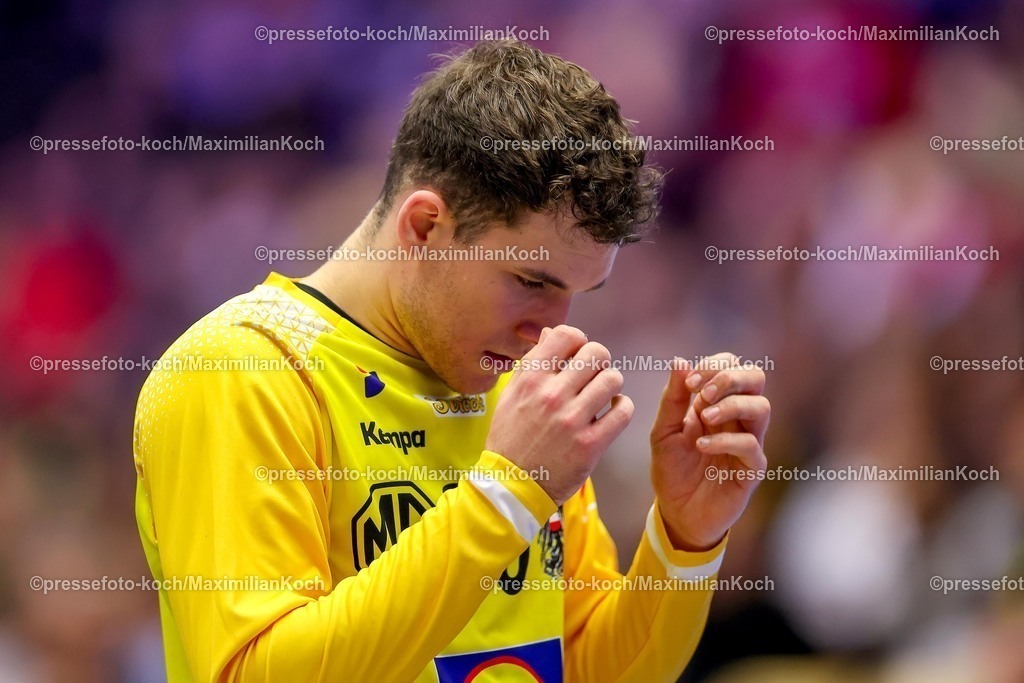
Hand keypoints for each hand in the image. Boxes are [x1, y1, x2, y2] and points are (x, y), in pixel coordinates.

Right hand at [486, 325, 633, 504]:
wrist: (512, 485)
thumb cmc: (510, 439)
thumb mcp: (511, 395)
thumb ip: (532, 364)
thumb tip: (551, 334)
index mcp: (530, 379)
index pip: (567, 335)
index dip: (578, 341)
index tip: (577, 355)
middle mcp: (552, 395)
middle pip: (596, 353)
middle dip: (598, 362)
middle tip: (593, 376)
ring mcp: (572, 420)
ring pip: (613, 379)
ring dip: (611, 385)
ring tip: (602, 396)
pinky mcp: (590, 444)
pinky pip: (623, 411)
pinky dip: (623, 408)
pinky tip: (612, 412)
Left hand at [649, 354, 768, 550]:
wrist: (676, 513)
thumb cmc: (672, 470)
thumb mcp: (663, 431)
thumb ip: (672, 398)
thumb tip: (680, 360)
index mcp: (717, 403)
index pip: (731, 365)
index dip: (713, 366)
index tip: (688, 383)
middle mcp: (738, 418)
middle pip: (756, 377)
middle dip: (730, 377)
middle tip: (702, 393)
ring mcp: (748, 442)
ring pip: (761, 407)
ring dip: (731, 405)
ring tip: (704, 417)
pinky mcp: (752, 469)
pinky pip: (751, 445)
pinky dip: (726, 440)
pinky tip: (702, 446)